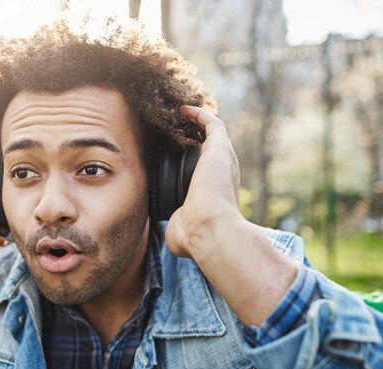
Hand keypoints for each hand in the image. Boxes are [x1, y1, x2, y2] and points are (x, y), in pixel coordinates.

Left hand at [165, 105, 242, 257]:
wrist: (208, 230)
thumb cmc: (193, 236)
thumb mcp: (180, 228)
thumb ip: (176, 223)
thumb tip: (168, 226)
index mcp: (216, 193)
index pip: (205, 172)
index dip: (193, 162)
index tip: (176, 155)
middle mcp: (224, 174)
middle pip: (211, 149)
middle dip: (197, 138)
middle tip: (178, 129)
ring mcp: (223, 160)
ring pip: (213, 133)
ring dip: (198, 122)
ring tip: (180, 115)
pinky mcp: (220, 148)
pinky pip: (212, 123)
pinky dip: (199, 114)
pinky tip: (183, 109)